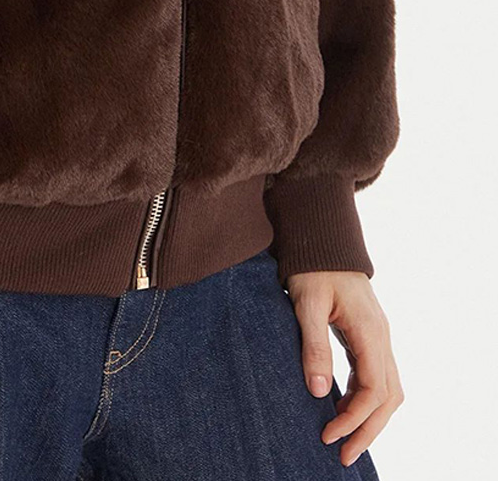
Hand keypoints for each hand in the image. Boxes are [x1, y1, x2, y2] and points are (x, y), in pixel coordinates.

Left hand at [286, 269, 403, 467]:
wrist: (322, 239)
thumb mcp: (307, 304)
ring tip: (344, 439)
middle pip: (388, 397)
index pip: (373, 389)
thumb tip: (319, 392)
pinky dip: (364, 397)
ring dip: (369, 417)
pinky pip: (376, 375)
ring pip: (387, 389)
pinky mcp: (368, 335)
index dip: (354, 418)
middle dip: (368, 430)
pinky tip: (343, 407)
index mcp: (370, 331)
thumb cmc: (312, 267)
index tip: (329, 435)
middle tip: (343, 456)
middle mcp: (381, 337)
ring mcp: (378, 336)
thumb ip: (314, 346)